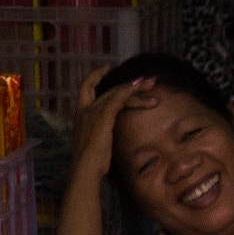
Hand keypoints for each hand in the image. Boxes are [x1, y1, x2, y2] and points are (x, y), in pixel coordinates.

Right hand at [70, 66, 156, 184]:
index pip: (86, 87)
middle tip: (147, 79)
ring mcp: (93, 111)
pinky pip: (118, 99)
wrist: (85, 168)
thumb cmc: (92, 162)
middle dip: (129, 83)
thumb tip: (109, 136)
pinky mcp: (102, 116)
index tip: (106, 66)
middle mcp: (86, 109)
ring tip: (152, 83)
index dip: (95, 75)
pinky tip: (140, 88)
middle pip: (109, 90)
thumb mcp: (96, 143)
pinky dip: (129, 91)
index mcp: (81, 114)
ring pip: (117, 93)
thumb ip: (102, 133)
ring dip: (136, 87)